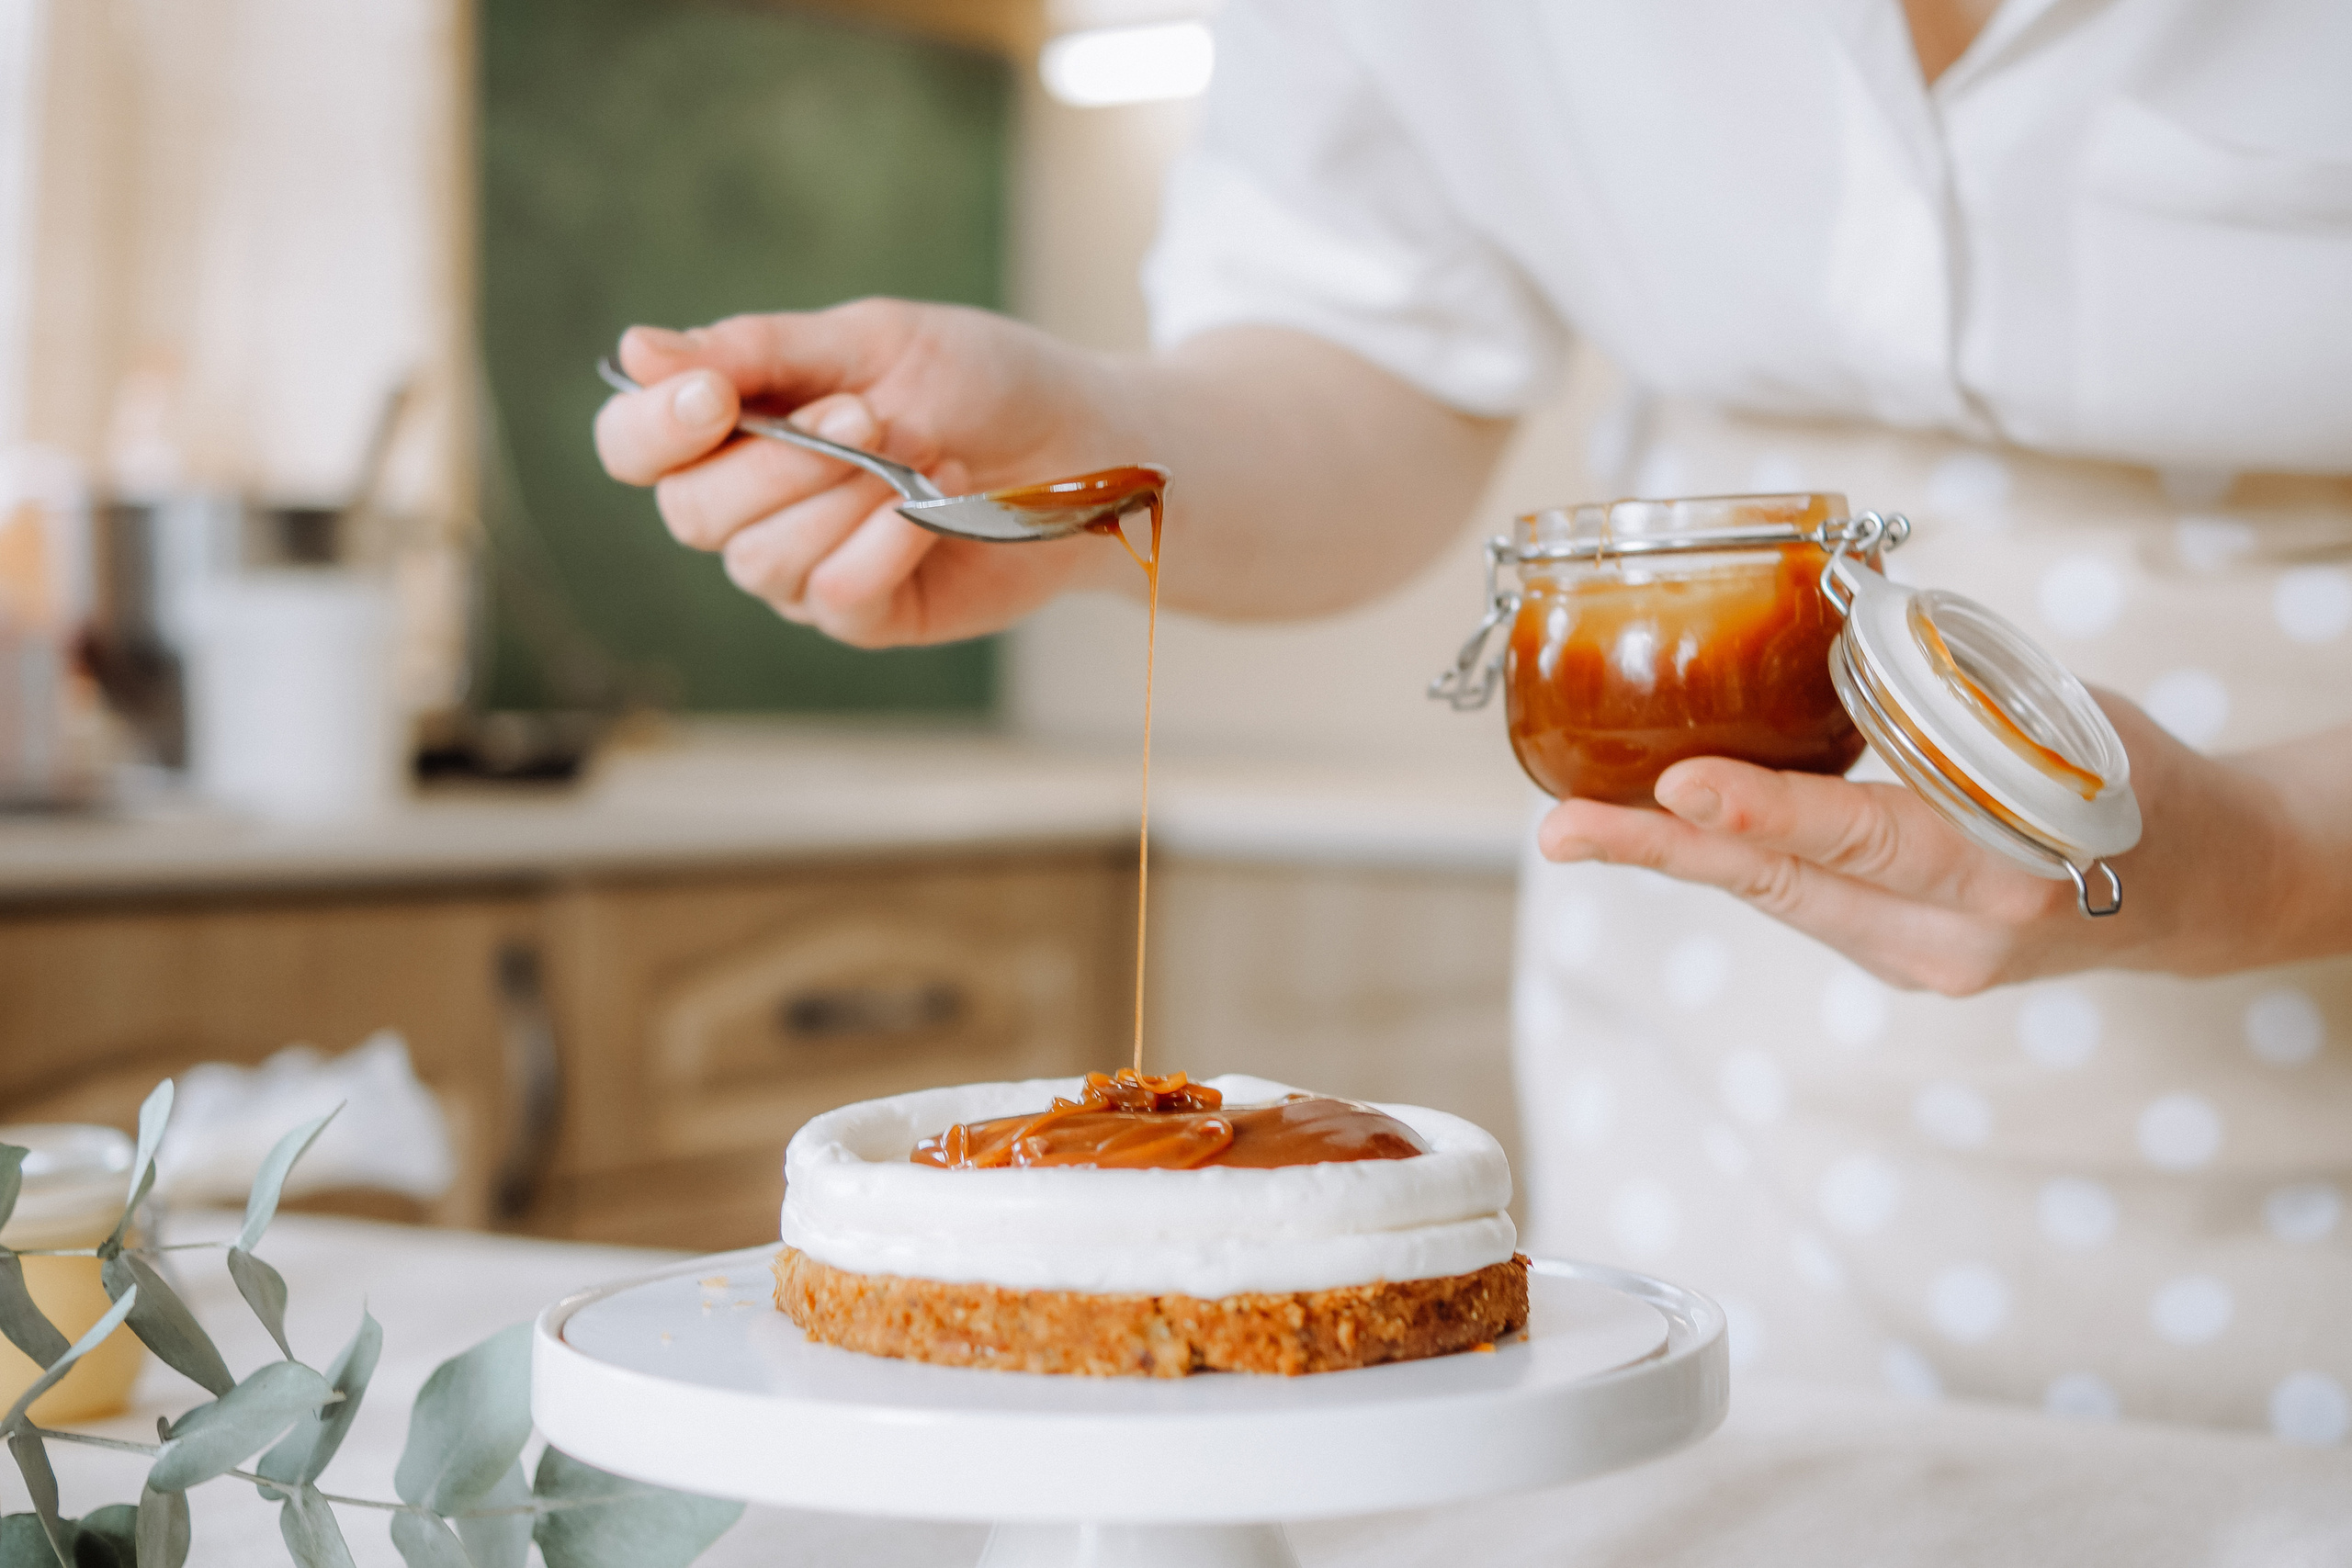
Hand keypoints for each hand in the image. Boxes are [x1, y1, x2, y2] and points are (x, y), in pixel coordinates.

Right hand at [592, 301, 1139, 646]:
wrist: (1087, 442)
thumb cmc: (981, 380)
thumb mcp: (875, 340)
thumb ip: (759, 351)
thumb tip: (634, 352)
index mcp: (736, 424)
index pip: (632, 445)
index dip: (652, 428)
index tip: (713, 397)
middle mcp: (754, 504)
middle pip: (692, 511)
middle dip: (783, 459)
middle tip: (872, 416)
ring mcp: (806, 568)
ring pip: (760, 560)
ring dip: (845, 497)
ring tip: (925, 454)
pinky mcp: (869, 616)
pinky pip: (835, 595)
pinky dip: (886, 544)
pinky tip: (938, 508)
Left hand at [1534, 692, 2324, 993]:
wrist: (2208, 887)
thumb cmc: (2135, 776)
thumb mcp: (2065, 721)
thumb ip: (1951, 700)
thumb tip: (1828, 635)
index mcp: (2009, 867)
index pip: (1866, 838)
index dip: (1766, 814)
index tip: (1681, 787)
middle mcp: (1957, 936)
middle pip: (1787, 887)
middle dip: (1665, 853)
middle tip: (1562, 830)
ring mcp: (1925, 964)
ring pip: (1779, 900)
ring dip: (1677, 860)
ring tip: (1578, 829)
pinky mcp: (1902, 965)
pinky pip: (1803, 903)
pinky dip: (1737, 864)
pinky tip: (1664, 830)